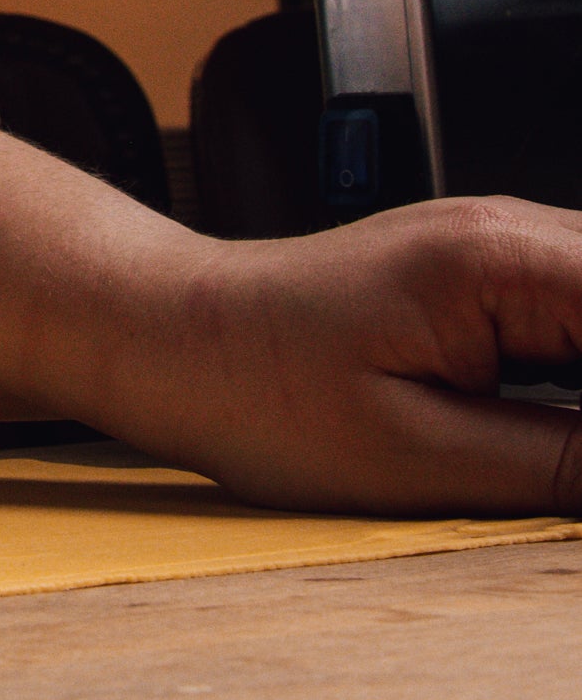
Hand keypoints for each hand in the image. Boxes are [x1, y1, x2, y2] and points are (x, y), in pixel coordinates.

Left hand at [99, 206, 581, 518]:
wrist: (160, 334)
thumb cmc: (253, 388)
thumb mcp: (418, 459)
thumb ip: (563, 466)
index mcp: (502, 262)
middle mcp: (513, 231)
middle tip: (574, 467)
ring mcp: (501, 246)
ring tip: (562, 454)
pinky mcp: (486, 276)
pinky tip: (569, 432)